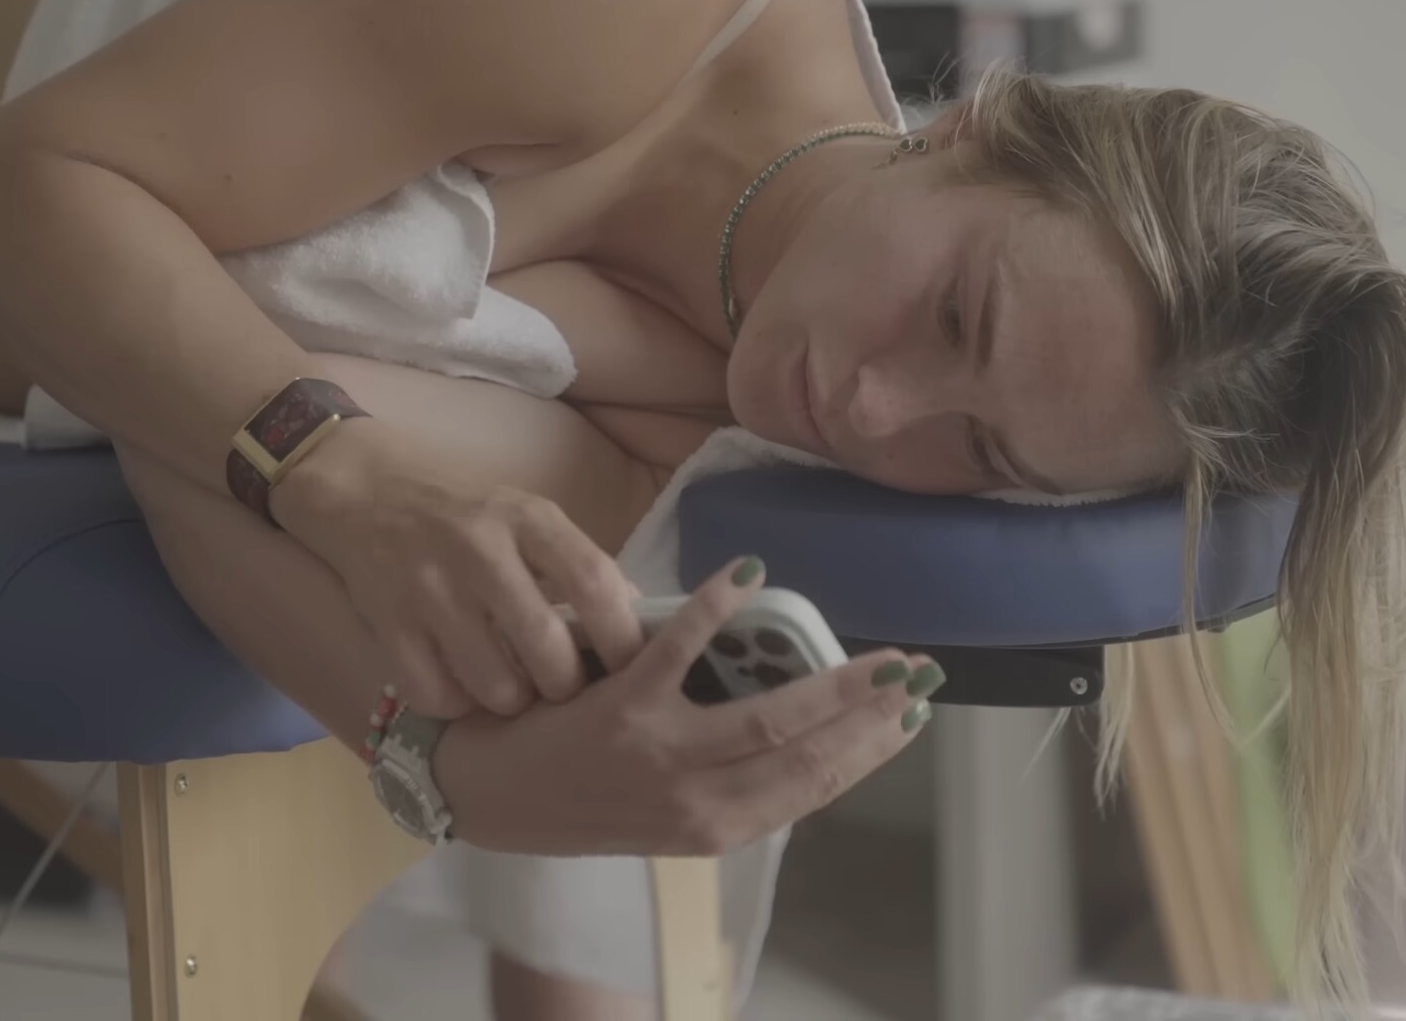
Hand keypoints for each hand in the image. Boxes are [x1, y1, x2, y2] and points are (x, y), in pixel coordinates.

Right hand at [273, 420, 645, 719]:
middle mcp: (480, 552)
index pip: (593, 582)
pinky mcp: (387, 624)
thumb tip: (638, 618)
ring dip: (513, 703)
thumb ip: (577, 563)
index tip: (634, 669)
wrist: (361, 487)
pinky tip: (462, 686)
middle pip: (546, 650)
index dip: (623, 638)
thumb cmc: (460, 507)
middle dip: (567, 687)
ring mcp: (429, 591)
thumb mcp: (527, 514)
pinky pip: (437, 696)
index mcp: (528, 519)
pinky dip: (458, 705)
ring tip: (513, 689)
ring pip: (494, 686)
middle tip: (564, 688)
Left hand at [430, 557, 939, 855]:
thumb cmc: (582, 799)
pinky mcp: (619, 707)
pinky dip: (717, 610)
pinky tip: (751, 575)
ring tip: (879, 652)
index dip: (870, 753)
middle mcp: (696, 802)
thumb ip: (728, 785)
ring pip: (767, 718)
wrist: (486, 798)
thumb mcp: (666, 815)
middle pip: (808, 755)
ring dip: (833, 682)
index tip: (916, 718)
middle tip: (919, 675)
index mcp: (714, 829)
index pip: (814, 789)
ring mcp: (660, 755)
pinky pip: (679, 650)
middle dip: (872, 715)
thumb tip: (801, 738)